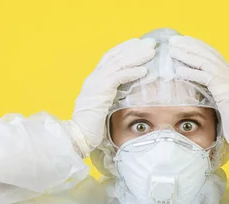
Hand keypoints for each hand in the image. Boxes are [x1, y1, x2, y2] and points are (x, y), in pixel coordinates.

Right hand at [69, 38, 156, 155]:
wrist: (78, 136)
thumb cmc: (92, 127)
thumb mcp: (104, 108)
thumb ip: (113, 97)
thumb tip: (128, 94)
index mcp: (94, 81)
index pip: (110, 58)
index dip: (125, 49)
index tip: (139, 43)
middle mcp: (94, 78)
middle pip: (115, 57)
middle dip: (134, 48)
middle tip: (150, 43)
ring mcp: (95, 84)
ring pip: (118, 63)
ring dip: (135, 56)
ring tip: (151, 52)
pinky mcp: (99, 92)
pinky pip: (117, 77)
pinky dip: (131, 72)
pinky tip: (144, 70)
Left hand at [169, 35, 228, 145]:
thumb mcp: (225, 104)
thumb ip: (215, 94)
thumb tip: (199, 91)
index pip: (213, 56)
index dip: (199, 47)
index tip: (185, 42)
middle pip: (208, 54)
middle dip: (190, 45)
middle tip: (175, 40)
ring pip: (205, 61)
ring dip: (187, 54)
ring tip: (173, 50)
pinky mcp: (224, 89)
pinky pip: (204, 76)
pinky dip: (191, 72)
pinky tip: (178, 70)